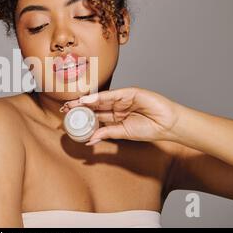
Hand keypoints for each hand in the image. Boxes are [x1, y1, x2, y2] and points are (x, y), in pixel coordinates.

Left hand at [63, 87, 181, 144]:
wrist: (168, 125)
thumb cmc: (149, 129)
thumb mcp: (123, 133)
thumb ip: (107, 134)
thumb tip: (89, 140)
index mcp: (115, 116)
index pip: (95, 114)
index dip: (82, 115)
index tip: (68, 117)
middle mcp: (117, 106)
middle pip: (95, 105)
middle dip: (80, 106)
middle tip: (65, 108)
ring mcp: (123, 98)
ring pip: (101, 98)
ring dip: (86, 101)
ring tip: (72, 104)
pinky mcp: (131, 92)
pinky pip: (112, 95)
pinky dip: (100, 97)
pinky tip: (88, 100)